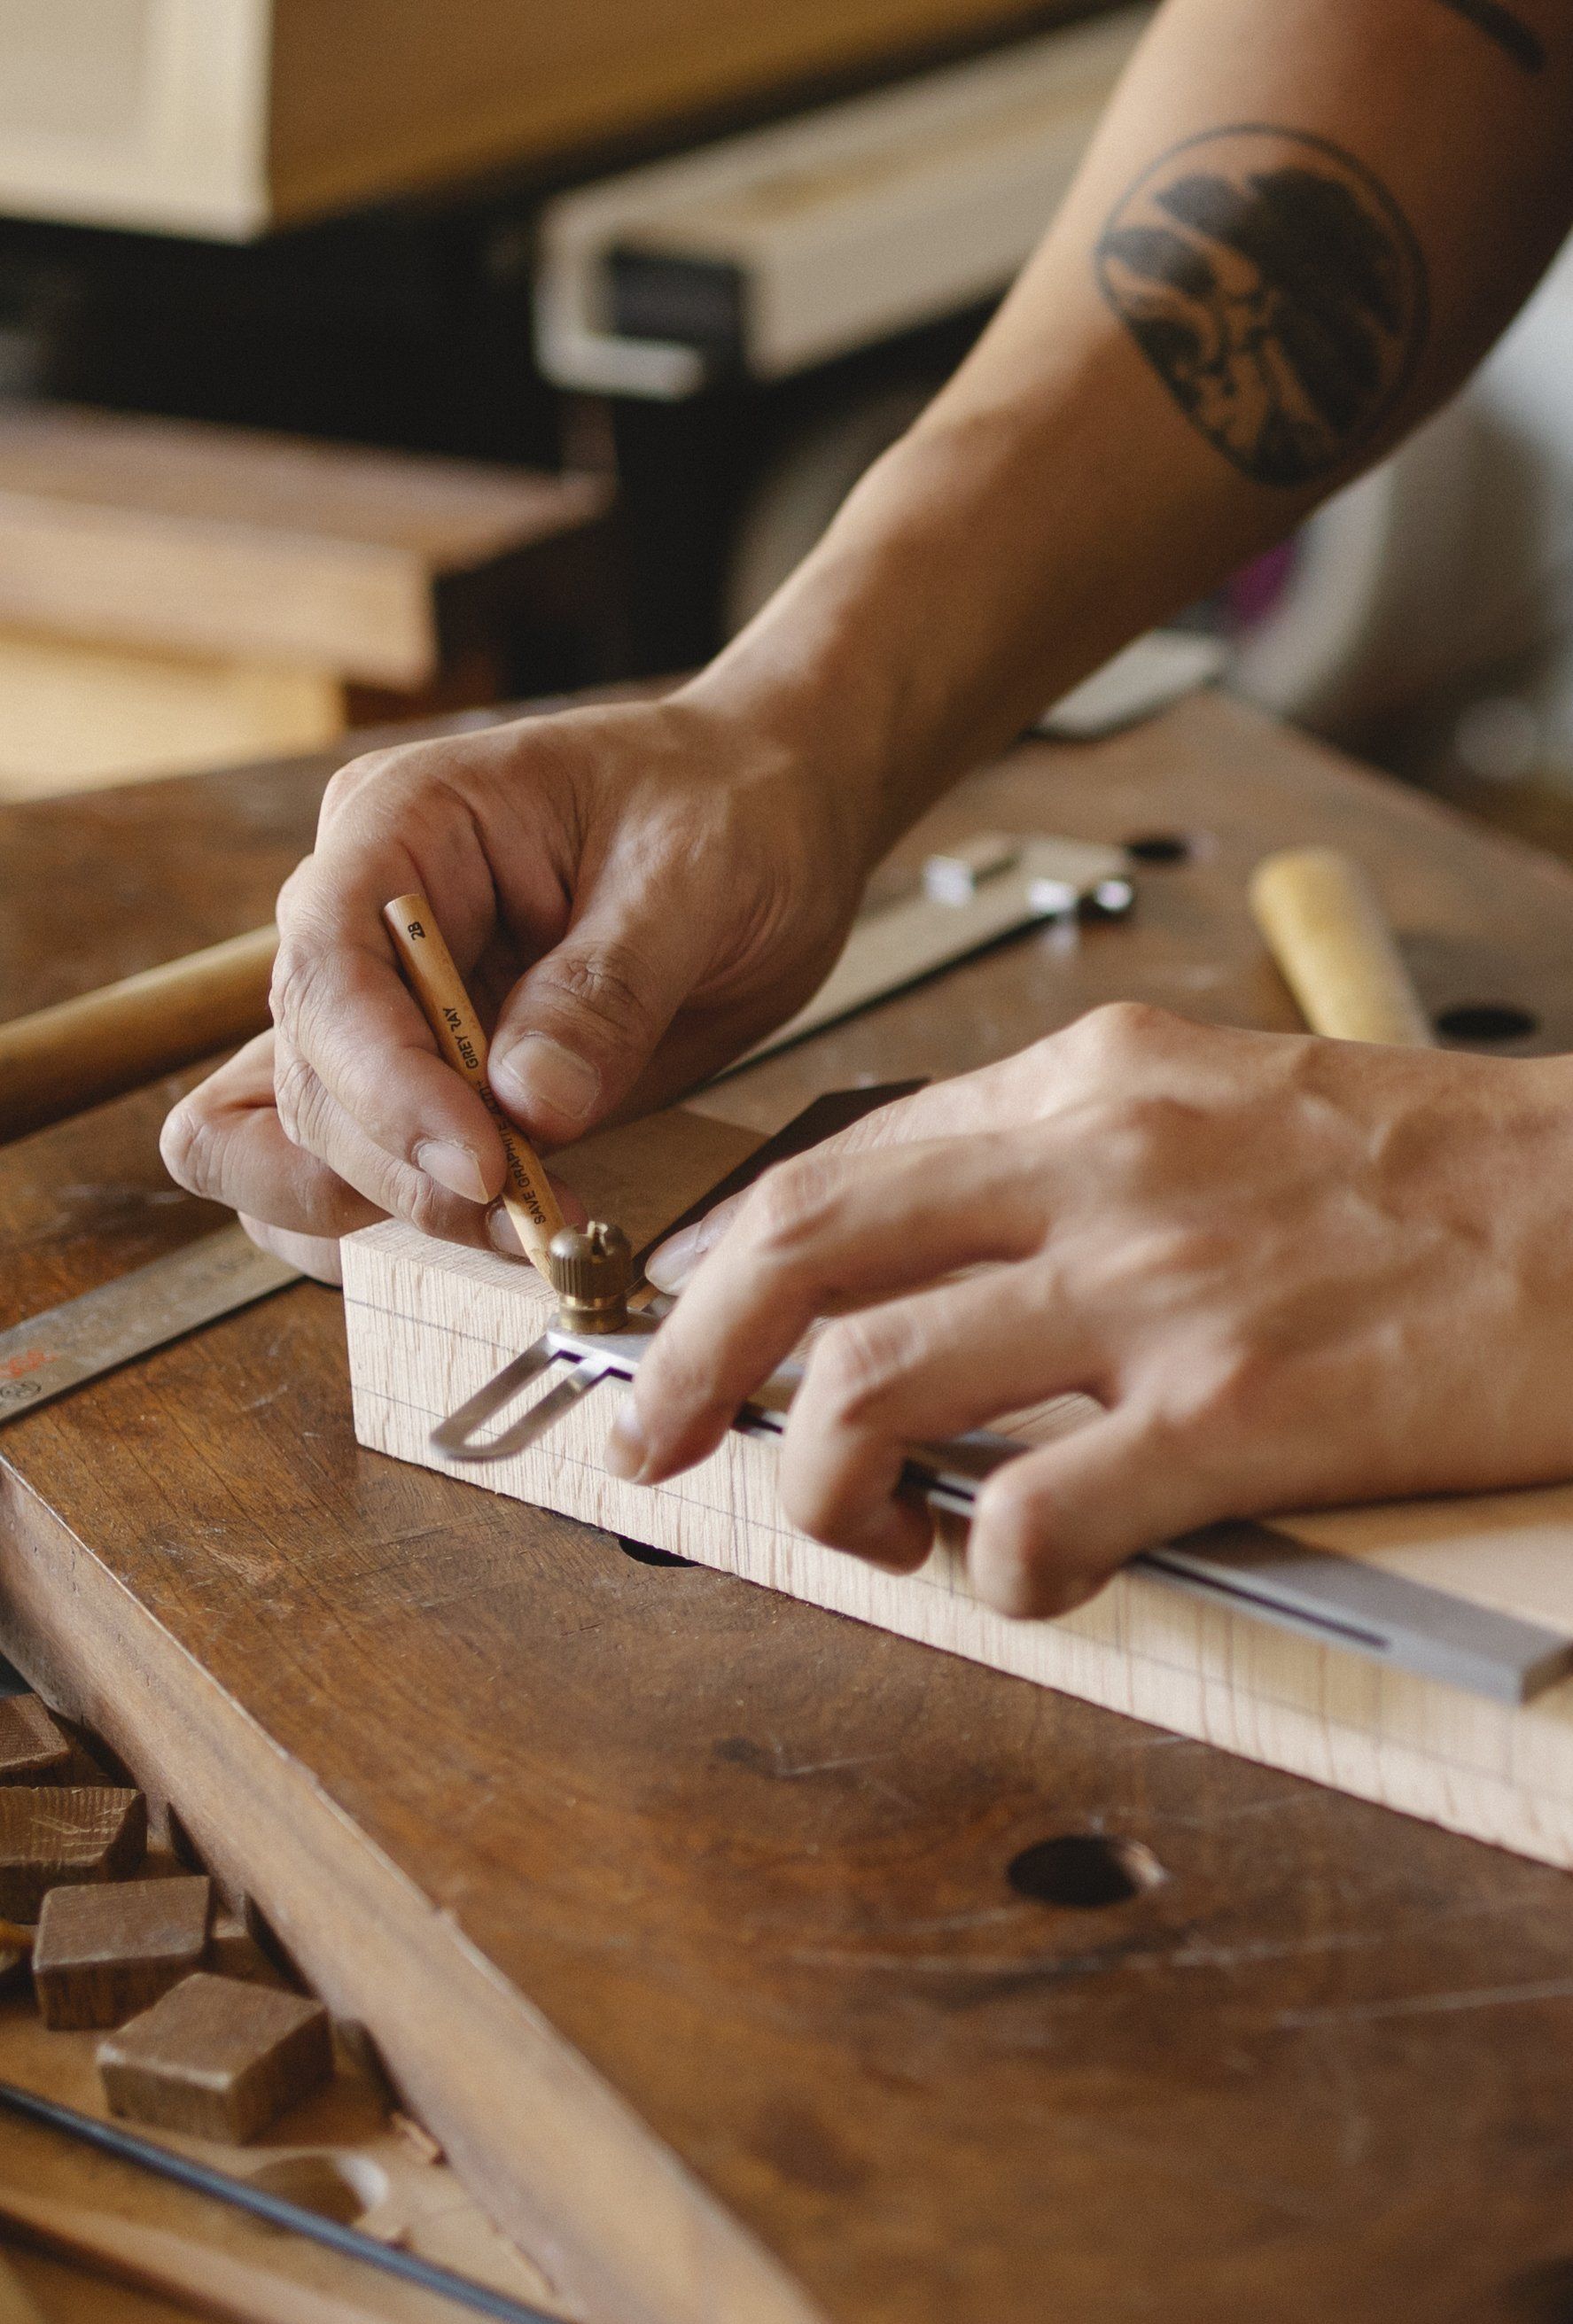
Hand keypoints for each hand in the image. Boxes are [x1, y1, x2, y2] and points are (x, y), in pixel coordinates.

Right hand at [161, 692, 870, 1279]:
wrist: (775, 824)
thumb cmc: (726, 807)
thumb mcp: (693, 874)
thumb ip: (609, 988)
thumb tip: (528, 1107)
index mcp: (401, 825)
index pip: (330, 966)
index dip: (386, 1083)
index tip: (483, 1164)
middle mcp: (363, 920)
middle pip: (310, 1074)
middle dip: (404, 1166)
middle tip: (530, 1218)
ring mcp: (386, 1009)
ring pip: (308, 1142)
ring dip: (399, 1210)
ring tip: (531, 1232)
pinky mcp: (430, 1084)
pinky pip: (362, 1171)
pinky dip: (410, 1223)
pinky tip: (503, 1236)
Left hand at [612, 1005, 1572, 1617]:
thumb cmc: (1437, 1169)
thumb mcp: (1225, 1100)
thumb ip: (1073, 1158)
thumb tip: (938, 1250)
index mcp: (1088, 1086)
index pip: (834, 1166)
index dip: (722, 1262)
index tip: (681, 1331)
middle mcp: (1098, 1168)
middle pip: (803, 1254)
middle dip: (684, 1358)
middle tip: (647, 1439)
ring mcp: (1161, 1287)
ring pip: (874, 1385)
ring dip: (822, 1483)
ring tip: (864, 1531)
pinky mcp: (1241, 1411)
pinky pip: (1033, 1514)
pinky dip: (991, 1570)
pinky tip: (1024, 1579)